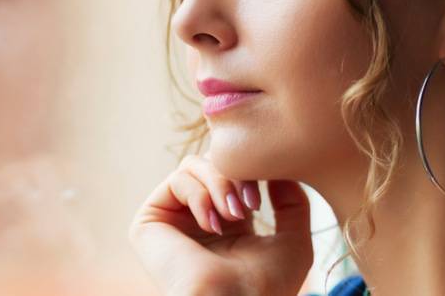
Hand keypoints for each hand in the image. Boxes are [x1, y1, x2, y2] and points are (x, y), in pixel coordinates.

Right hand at [129, 155, 312, 295]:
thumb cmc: (266, 287)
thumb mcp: (294, 242)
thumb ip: (294, 203)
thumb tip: (277, 170)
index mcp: (228, 222)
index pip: (235, 171)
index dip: (255, 171)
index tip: (272, 187)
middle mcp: (198, 216)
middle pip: (214, 161)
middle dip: (238, 174)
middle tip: (251, 204)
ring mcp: (173, 217)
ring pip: (195, 165)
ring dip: (221, 184)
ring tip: (234, 216)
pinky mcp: (150, 220)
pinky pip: (177, 179)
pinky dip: (200, 196)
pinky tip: (212, 226)